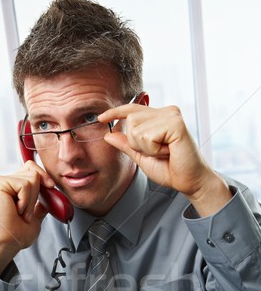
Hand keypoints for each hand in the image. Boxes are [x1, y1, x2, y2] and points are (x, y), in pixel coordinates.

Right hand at [0, 161, 54, 275]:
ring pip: (32, 177)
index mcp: (15, 188)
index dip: (44, 176)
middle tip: (27, 210)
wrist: (9, 242)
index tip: (51, 186)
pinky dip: (25, 200)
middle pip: (34, 170)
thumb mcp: (36, 217)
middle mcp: (8, 182)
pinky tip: (16, 209)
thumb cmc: (18, 234)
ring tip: (21, 212)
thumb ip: (41, 205)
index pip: (32, 168)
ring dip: (31, 200)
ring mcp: (2, 181)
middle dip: (38, 192)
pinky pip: (24, 184)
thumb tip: (50, 197)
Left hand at [98, 104, 231, 215]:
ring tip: (164, 152)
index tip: (101, 118)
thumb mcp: (141, 156)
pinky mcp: (176, 124)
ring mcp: (172, 116)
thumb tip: (109, 134)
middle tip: (157, 152)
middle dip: (137, 143)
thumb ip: (126, 145)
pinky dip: (153, 150)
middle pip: (131, 121)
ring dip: (146, 148)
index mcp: (160, 116)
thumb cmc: (169, 169)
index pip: (132, 109)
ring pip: (137, 129)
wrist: (188, 181)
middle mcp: (166, 112)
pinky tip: (168, 152)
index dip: (115, 112)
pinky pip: (148, 136)